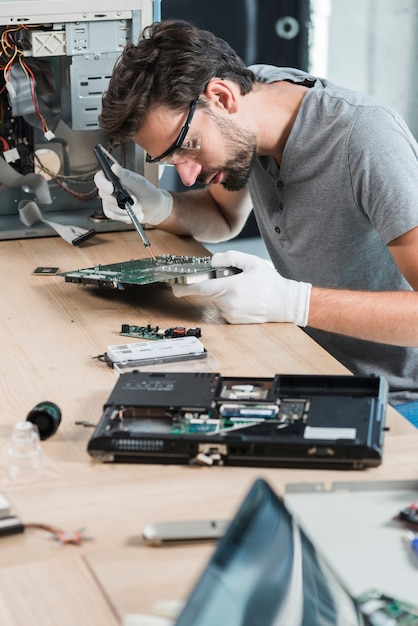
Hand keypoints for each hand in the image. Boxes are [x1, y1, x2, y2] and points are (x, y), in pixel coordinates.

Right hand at [94, 163, 172, 224]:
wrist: (154, 208)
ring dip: (126, 210)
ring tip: (139, 208)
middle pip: (103, 194)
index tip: (111, 189)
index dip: (103, 184)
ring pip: (110, 207)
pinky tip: (134, 215)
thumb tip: (114, 167)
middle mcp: (109, 189)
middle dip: (120, 200)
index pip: (99, 178)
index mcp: (114, 177)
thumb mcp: (139, 183)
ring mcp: (109, 201)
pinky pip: (113, 216)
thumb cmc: (148, 192)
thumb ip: (126, 177)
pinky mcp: (112, 212)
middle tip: (136, 201)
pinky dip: (125, 217)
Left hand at [172, 250, 311, 324]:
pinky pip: (225, 309)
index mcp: (230, 288)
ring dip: (224, 294)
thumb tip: (213, 261)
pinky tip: (245, 299)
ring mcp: (231, 314)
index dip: (184, 288)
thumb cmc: (270, 283)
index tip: (175, 287)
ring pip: (218, 300)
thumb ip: (230, 258)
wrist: (285, 303)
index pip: (201, 288)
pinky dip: (230, 302)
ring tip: (244, 290)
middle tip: (233, 279)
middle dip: (216, 284)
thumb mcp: (252, 262)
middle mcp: (228, 303)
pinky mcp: (234, 321)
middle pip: (210, 292)